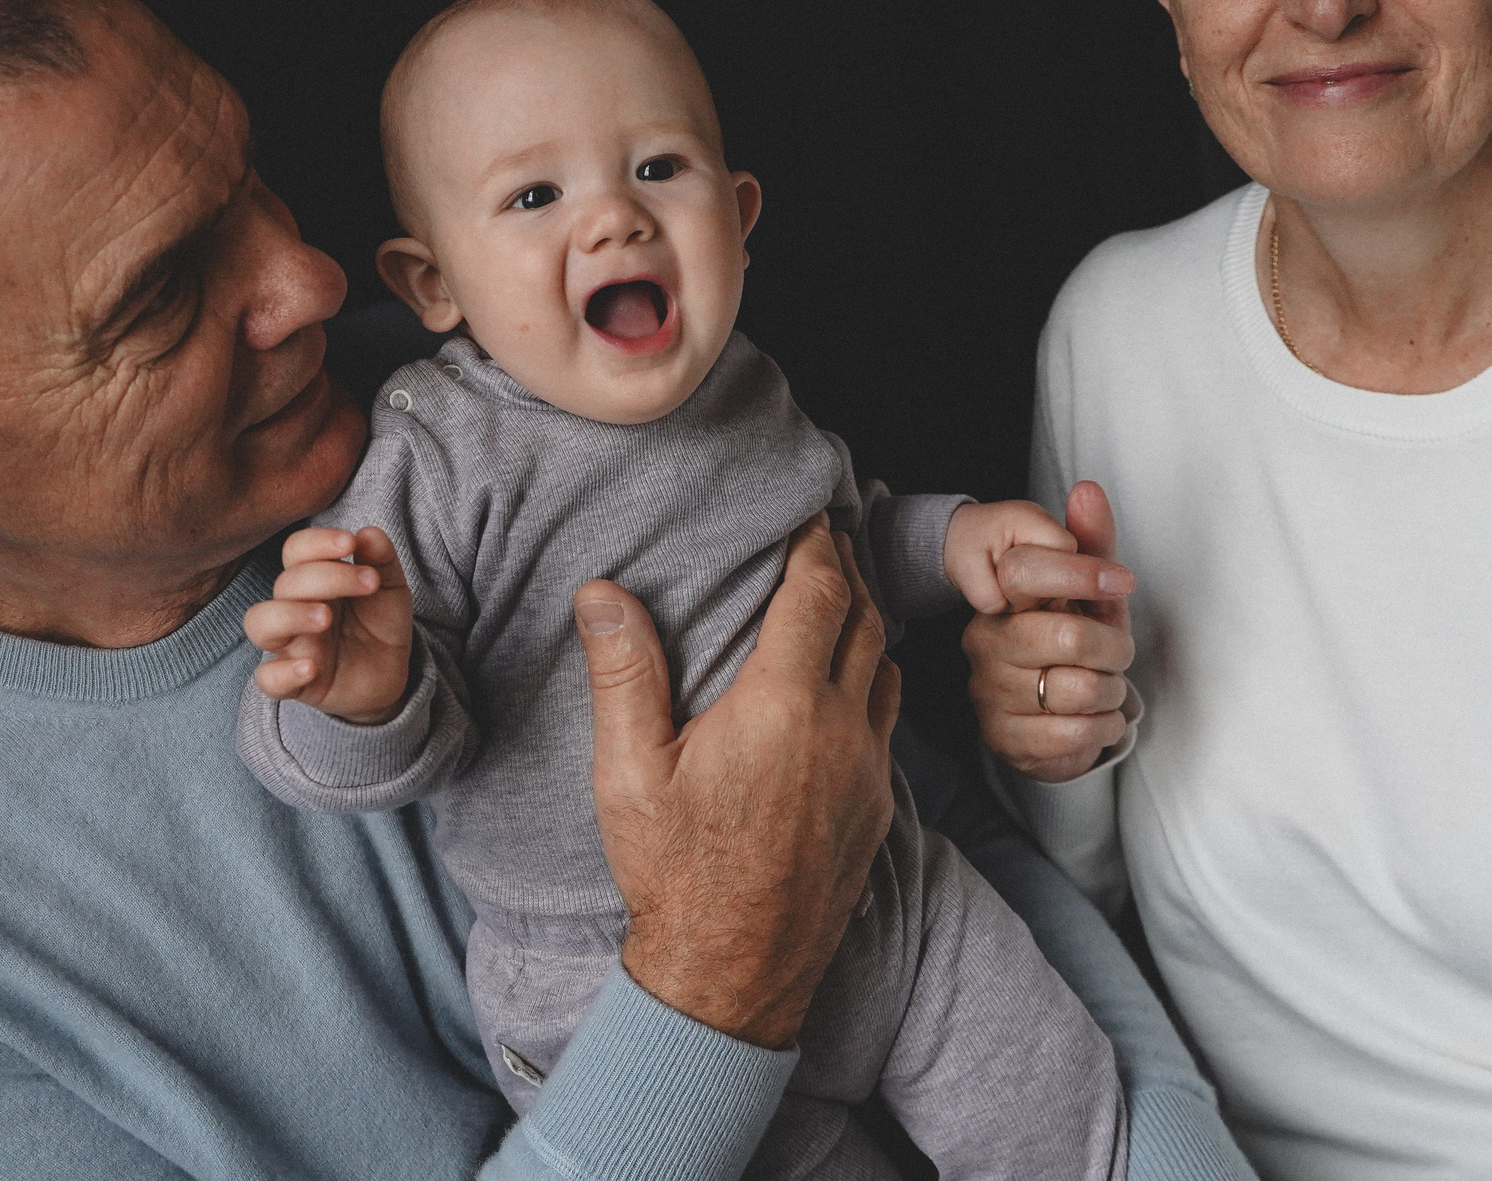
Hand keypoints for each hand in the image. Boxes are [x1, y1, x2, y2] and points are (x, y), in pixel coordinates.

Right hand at [242, 526, 415, 725]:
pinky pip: (268, 679)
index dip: (317, 542)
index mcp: (312, 580)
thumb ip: (381, 560)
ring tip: (325, 617)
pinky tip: (311, 667)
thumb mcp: (390, 589)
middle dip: (325, 576)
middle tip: (368, 582)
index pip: (296, 551)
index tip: (350, 544)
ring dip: (290, 615)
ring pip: (259, 624)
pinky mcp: (295, 684)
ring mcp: (291, 646)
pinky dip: (283, 673)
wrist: (388, 675)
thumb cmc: (378, 624)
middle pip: (285, 583)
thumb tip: (369, 533)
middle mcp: (294, 608)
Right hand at [577, 514, 898, 1050]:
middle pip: (866, 620)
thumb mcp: (629, 773)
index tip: (810, 515)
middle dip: (849, 571)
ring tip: (845, 596)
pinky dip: (877, 680)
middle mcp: (841, 731)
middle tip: (830, 539)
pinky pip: (890, 721)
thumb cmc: (674, 875)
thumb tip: (601, 594)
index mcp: (781, 708)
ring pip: (889, 669)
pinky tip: (852, 683)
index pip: (819, 595)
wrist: (731, 976)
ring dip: (872, 622)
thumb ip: (624, 675)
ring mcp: (868, 771)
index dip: (818, 546)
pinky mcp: (878, 808)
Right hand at [960, 481, 1137, 782]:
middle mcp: (986, 642)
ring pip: (1079, 689)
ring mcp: (990, 693)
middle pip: (1067, 637)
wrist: (1057, 723)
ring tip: (1106, 690)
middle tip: (1118, 655)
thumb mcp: (1092, 596)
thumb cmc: (1077, 651)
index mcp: (1003, 599)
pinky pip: (1075, 734)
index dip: (1081, 574)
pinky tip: (1098, 721)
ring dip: (1112, 693)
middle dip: (1115, 650)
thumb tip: (1087, 488)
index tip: (1123, 582)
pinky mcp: (1004, 739)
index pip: (1023, 572)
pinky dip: (1104, 728)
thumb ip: (1092, 543)